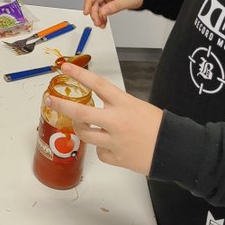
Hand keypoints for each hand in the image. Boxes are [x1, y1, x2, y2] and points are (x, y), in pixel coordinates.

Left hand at [45, 62, 162, 175]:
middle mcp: (116, 121)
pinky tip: (111, 145)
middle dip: (61, 105)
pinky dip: (102, 148)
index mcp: (124, 104)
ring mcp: (114, 141)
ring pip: (85, 134)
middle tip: (50, 100)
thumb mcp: (138, 106)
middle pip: (81, 113)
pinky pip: (99, 152)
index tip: (65, 67)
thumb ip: (117, 105)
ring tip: (82, 125)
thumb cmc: (159, 126)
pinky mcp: (115, 157)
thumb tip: (100, 106)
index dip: (79, 74)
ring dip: (80, 129)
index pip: (97, 84)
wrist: (174, 150)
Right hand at [82, 0, 143, 27]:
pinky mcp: (108, 2)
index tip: (87, 12)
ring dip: (97, 16)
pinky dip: (101, 17)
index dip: (88, 2)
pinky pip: (101, 10)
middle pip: (93, 1)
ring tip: (101, 24)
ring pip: (96, 7)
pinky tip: (103, 22)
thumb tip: (104, 11)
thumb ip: (115, 6)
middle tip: (97, 21)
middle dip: (94, 12)